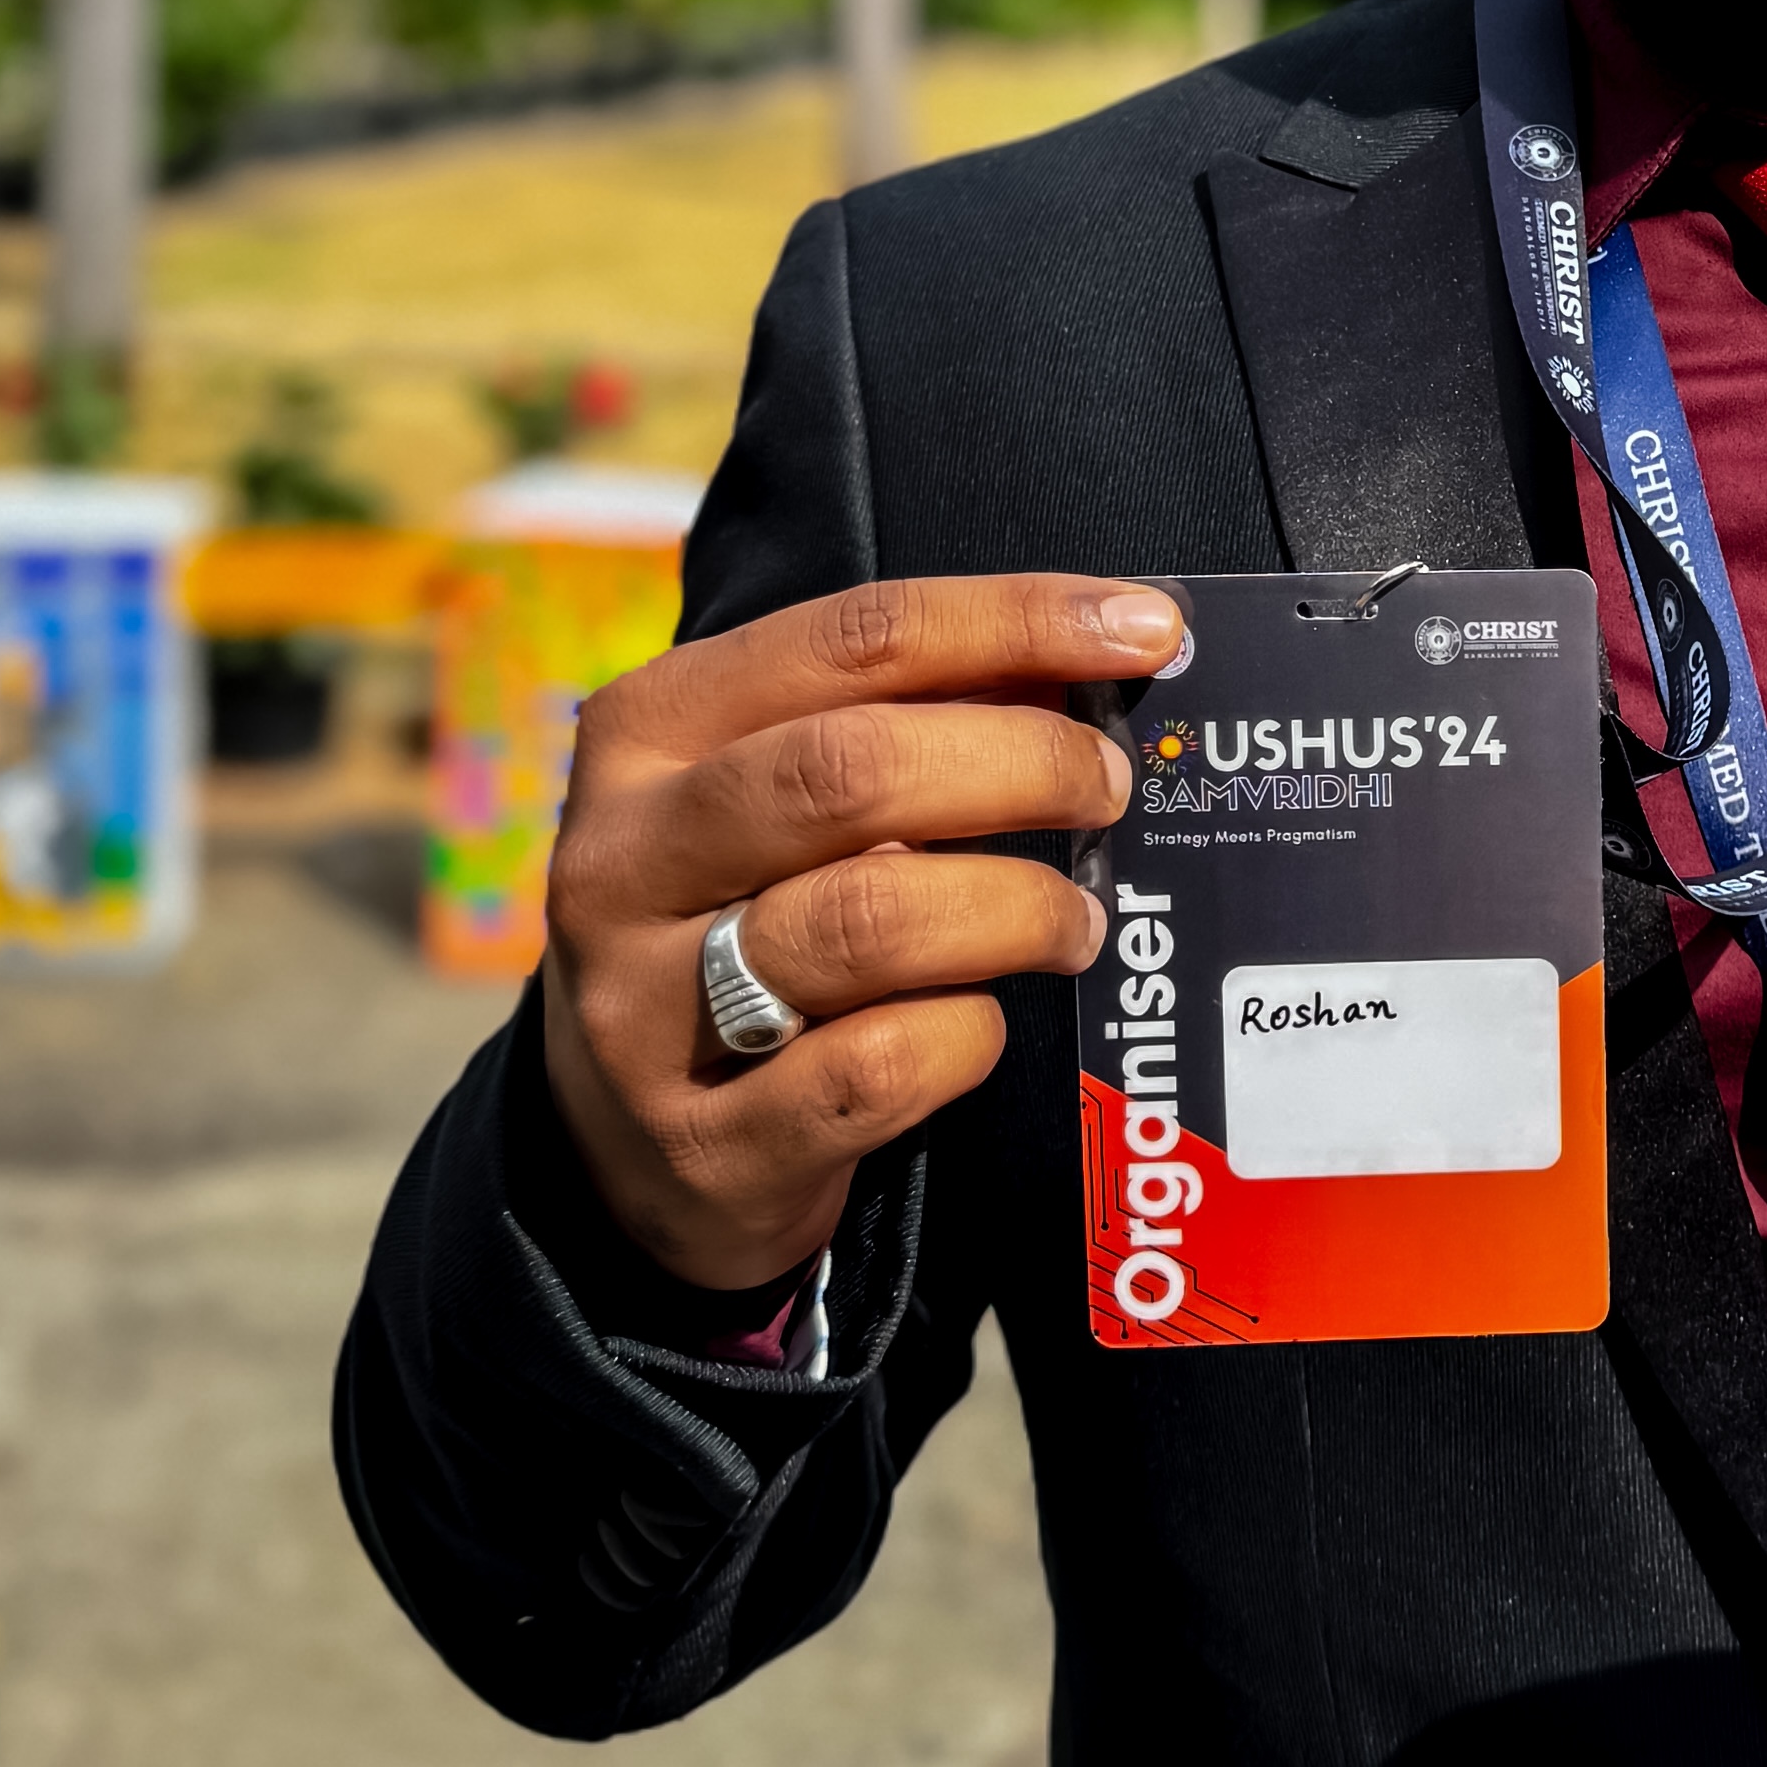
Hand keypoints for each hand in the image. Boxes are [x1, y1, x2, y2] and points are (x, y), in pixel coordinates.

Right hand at [538, 575, 1182, 1292]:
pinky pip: (877, 1068)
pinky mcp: (704, 1146)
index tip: (1144, 628)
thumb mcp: (776, 801)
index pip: (852, 639)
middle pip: (849, 771)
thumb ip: (903, 721)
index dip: (1015, 620)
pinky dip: (965, 1038)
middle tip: (1106, 791)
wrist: (621, 1143)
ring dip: (1016, 910)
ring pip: (868, 923)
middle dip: (1022, 765)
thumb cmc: (740, 921)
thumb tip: (1092, 648)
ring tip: (1076, 924)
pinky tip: (979, 1026)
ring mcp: (644, 1009)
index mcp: (649, 734)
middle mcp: (622, 860)